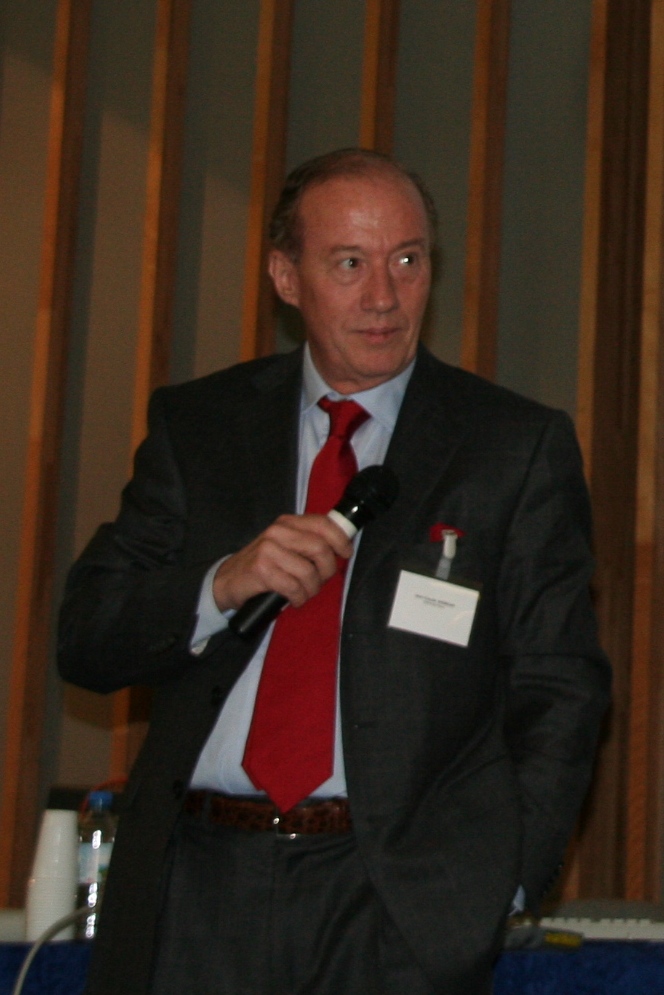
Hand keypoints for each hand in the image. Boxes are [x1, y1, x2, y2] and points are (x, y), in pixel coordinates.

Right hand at [212, 514, 353, 612]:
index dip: (340, 539)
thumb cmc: (263, 566)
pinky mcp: (261, 570)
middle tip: (320, 581)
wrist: (227, 581)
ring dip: (312, 589)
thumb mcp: (285, 546)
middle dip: (327, 571)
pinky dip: (299, 598)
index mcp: (287, 523)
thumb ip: (308, 543)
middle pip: (320, 548)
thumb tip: (340, 547)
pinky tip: (293, 599)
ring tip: (304, 593)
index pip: (323, 523)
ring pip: (309, 572)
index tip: (345, 553)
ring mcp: (268, 550)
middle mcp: (277, 532)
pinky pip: (294, 587)